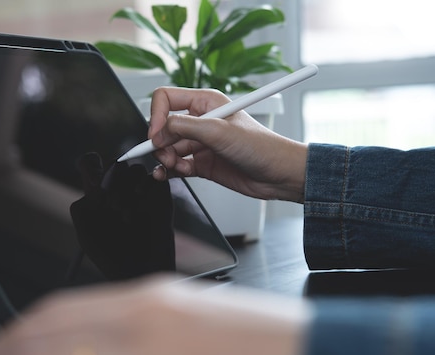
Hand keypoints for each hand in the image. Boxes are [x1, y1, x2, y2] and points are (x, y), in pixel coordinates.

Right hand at [148, 87, 307, 202]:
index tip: (156, 136)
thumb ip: (185, 128)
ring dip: (167, 159)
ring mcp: (201, 143)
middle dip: (161, 143)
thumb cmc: (262, 147)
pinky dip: (170, 171)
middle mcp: (201, 121)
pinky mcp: (202, 163)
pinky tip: (169, 174)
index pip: (167, 100)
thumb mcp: (220, 132)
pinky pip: (176, 165)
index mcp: (206, 103)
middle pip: (164, 127)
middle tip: (167, 156)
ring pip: (169, 148)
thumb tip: (159, 130)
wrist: (278, 174)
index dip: (157, 116)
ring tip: (176, 167)